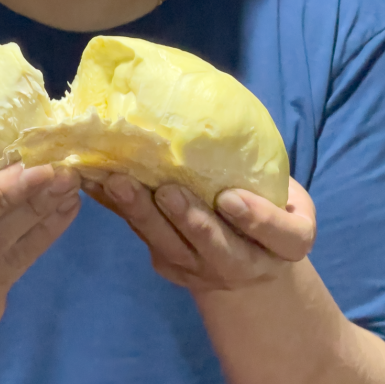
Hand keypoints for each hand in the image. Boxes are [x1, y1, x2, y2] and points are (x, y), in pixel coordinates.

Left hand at [82, 173, 315, 294]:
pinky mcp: (169, 266)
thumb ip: (268, 175)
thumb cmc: (272, 210)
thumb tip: (226, 113)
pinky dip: (119, 210)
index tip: (229, 198)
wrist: (253, 267)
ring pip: (171, 246)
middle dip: (188, 218)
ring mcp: (203, 270)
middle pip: (215, 247)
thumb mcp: (289, 196)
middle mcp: (244, 264)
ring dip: (143, 214)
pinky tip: (95, 185)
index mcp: (287, 245)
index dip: (257, 218)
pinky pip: (143, 237)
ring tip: (118, 184)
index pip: (280, 235)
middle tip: (165, 191)